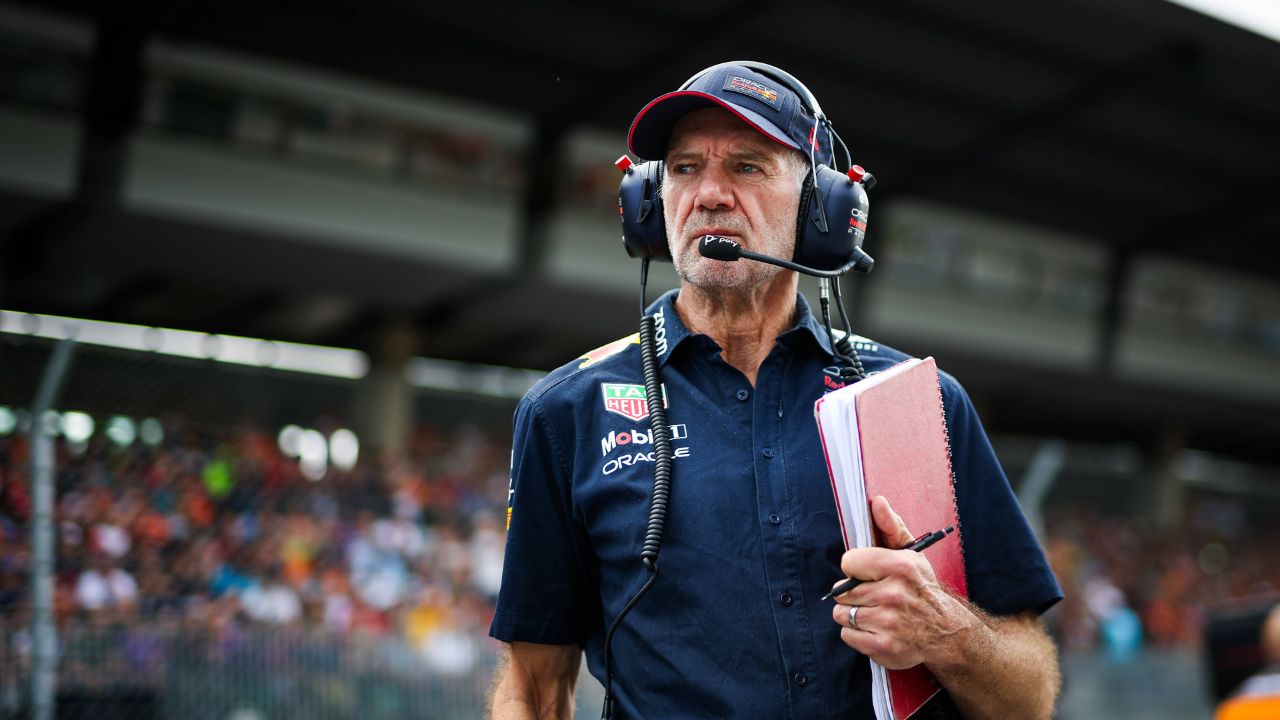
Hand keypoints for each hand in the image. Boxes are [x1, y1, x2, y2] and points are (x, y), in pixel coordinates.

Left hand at [830, 496, 976, 669]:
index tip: (868, 573)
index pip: (848, 562)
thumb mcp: (911, 553)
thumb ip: (890, 526)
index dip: (855, 568)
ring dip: (853, 614)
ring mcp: (888, 623)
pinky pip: (846, 635)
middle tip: (875, 595)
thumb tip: (876, 501)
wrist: (946, 631)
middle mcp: (894, 595)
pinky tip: (876, 629)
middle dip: (854, 593)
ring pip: (841, 613)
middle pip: (842, 590)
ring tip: (875, 612)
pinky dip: (856, 634)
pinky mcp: (883, 647)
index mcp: (900, 567)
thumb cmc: (920, 587)